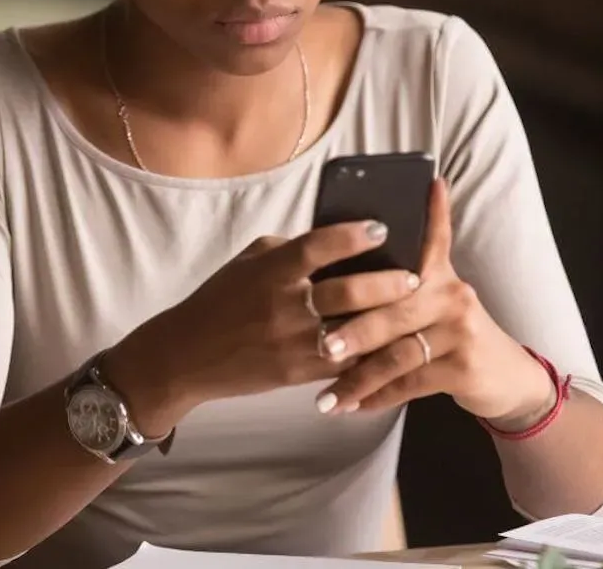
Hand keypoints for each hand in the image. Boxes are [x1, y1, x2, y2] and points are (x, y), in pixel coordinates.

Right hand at [105, 219, 423, 433]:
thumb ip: (290, 250)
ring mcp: (291, 342)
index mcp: (271, 270)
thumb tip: (337, 239)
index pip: (318, 245)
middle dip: (387, 283)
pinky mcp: (296, 373)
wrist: (187, 355)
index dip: (353, 235)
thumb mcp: (249, 262)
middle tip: (415, 276)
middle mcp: (283, 305)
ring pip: (352, 331)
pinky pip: (343, 364)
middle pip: (347, 291)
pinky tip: (392, 346)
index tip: (382, 227)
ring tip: (412, 311)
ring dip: (386, 322)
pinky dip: (369, 355)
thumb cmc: (221, 300)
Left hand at [310, 179, 557, 424]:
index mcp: (439, 273)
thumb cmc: (450, 334)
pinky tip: (353, 407)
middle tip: (319, 345)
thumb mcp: (434, 300)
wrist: (503, 376)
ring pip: (398, 353)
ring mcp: (460, 330)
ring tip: (325, 396)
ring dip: (358, 377)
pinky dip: (378, 397)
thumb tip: (344, 266)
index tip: (423, 185)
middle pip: (394, 308)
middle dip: (353, 330)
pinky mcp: (464, 366)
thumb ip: (398, 283)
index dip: (429, 212)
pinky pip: (410, 383)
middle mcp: (452, 294)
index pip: (431, 236)